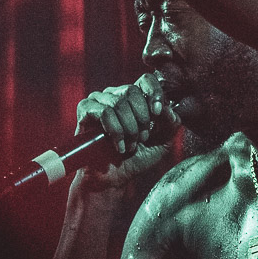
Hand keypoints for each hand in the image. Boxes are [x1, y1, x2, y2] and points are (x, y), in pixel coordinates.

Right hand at [74, 73, 180, 189]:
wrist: (114, 178)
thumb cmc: (136, 159)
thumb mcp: (162, 141)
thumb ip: (171, 123)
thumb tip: (166, 107)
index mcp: (135, 98)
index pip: (146, 80)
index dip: (154, 93)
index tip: (157, 113)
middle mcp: (116, 94)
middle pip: (132, 90)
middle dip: (141, 119)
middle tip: (140, 139)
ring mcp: (99, 100)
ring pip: (118, 103)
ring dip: (128, 129)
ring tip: (129, 146)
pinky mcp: (85, 110)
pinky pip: (104, 112)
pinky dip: (115, 131)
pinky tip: (119, 146)